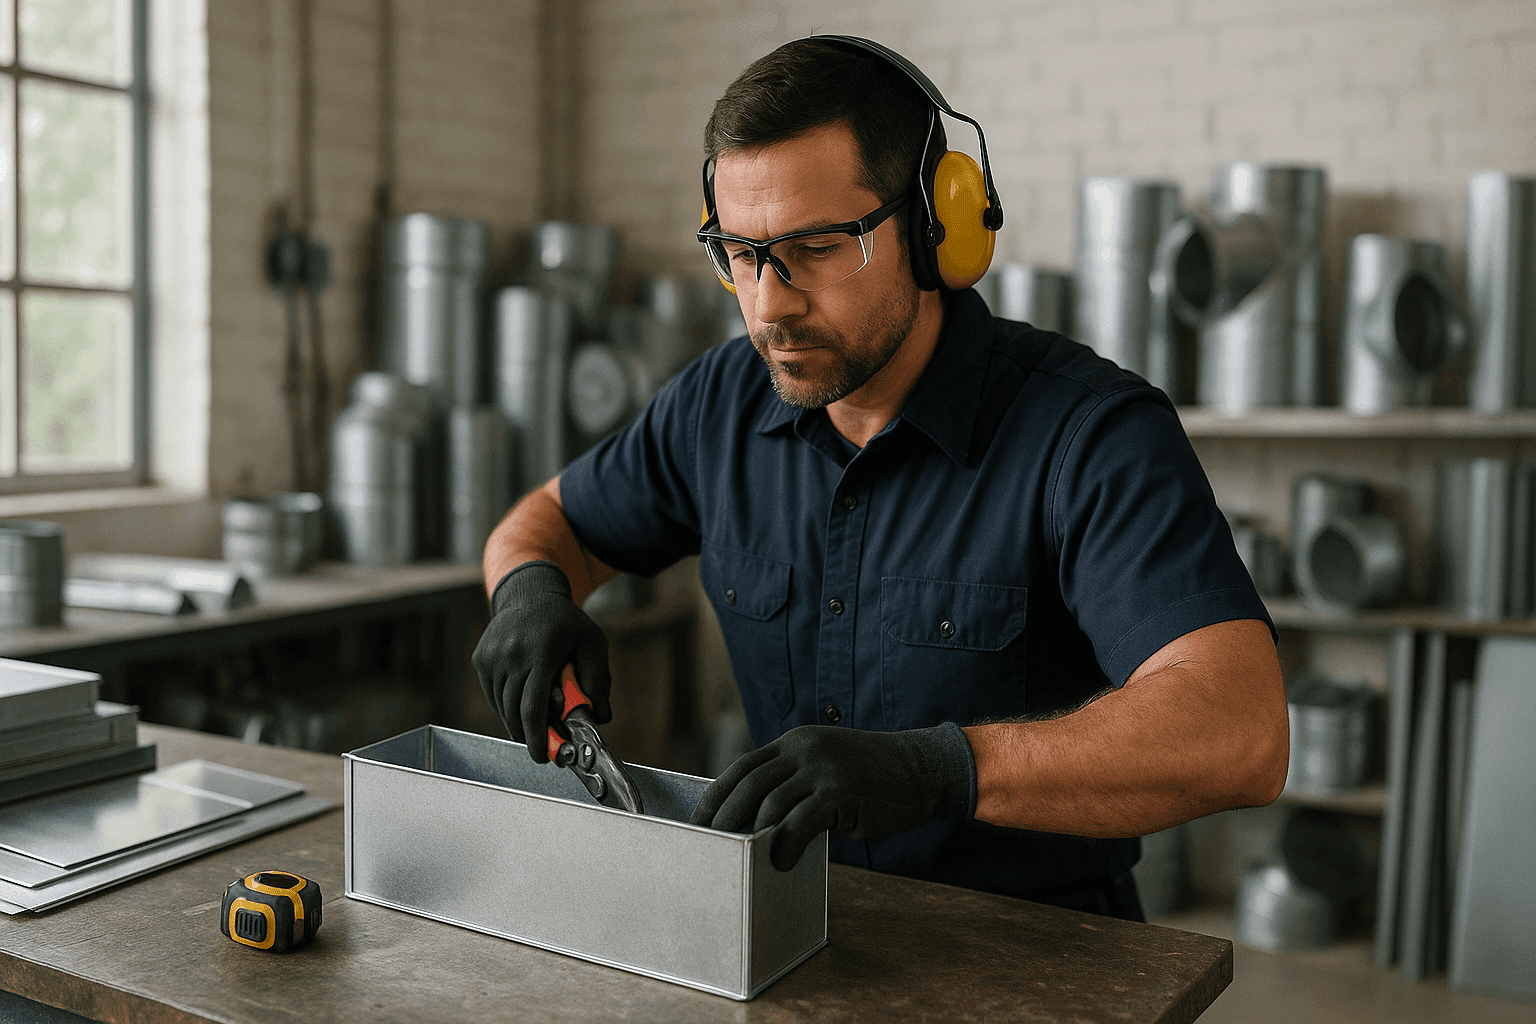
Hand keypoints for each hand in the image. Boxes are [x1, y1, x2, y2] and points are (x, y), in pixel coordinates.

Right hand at [472, 561, 610, 762]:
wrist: (529, 594)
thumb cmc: (565, 623)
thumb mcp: (591, 643)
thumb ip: (598, 680)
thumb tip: (602, 717)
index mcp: (541, 650)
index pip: (533, 706)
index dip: (537, 736)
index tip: (542, 756)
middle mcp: (511, 652)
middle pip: (514, 711)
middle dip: (528, 736)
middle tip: (543, 748)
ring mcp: (492, 655)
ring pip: (501, 706)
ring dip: (517, 722)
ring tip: (534, 725)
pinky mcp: (480, 659)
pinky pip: (493, 695)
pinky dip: (505, 707)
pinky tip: (521, 702)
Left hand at [689, 723, 975, 870]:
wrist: (922, 768)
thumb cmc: (872, 776)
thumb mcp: (827, 764)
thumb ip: (795, 780)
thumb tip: (755, 818)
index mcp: (795, 741)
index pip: (743, 767)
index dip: (716, 795)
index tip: (699, 821)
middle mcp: (805, 750)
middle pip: (749, 784)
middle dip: (725, 818)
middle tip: (712, 845)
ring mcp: (823, 769)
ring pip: (771, 803)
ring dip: (754, 835)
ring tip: (745, 858)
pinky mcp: (842, 791)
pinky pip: (800, 822)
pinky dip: (784, 844)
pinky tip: (780, 861)